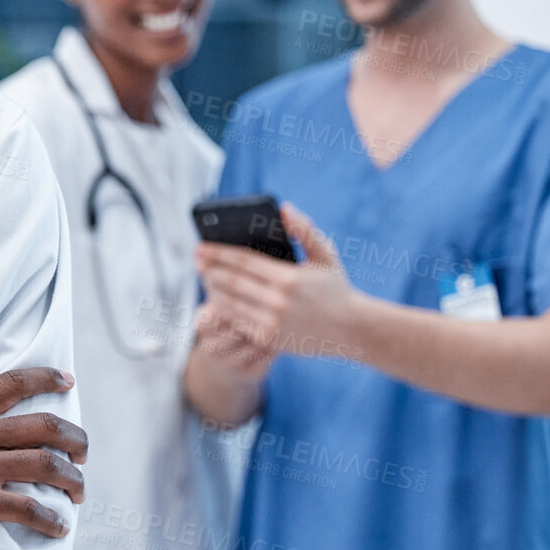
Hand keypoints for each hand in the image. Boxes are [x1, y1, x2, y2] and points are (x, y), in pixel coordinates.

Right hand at [0, 367, 85, 540]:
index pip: (12, 383)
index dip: (46, 379)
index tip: (67, 380)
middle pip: (44, 426)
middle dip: (75, 440)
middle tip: (83, 454)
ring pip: (46, 464)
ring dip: (73, 480)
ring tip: (80, 492)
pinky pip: (27, 507)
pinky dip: (50, 518)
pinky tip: (58, 527)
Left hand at [194, 203, 355, 360]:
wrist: (352, 330)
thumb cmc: (336, 288)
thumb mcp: (325, 255)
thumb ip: (304, 230)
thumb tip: (284, 208)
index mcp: (288, 279)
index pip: (243, 262)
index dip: (218, 253)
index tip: (201, 246)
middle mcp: (277, 302)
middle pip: (232, 283)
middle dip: (210, 269)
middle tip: (197, 259)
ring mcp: (272, 324)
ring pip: (230, 304)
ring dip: (213, 289)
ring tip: (205, 277)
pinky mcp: (269, 341)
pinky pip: (238, 322)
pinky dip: (224, 309)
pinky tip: (218, 299)